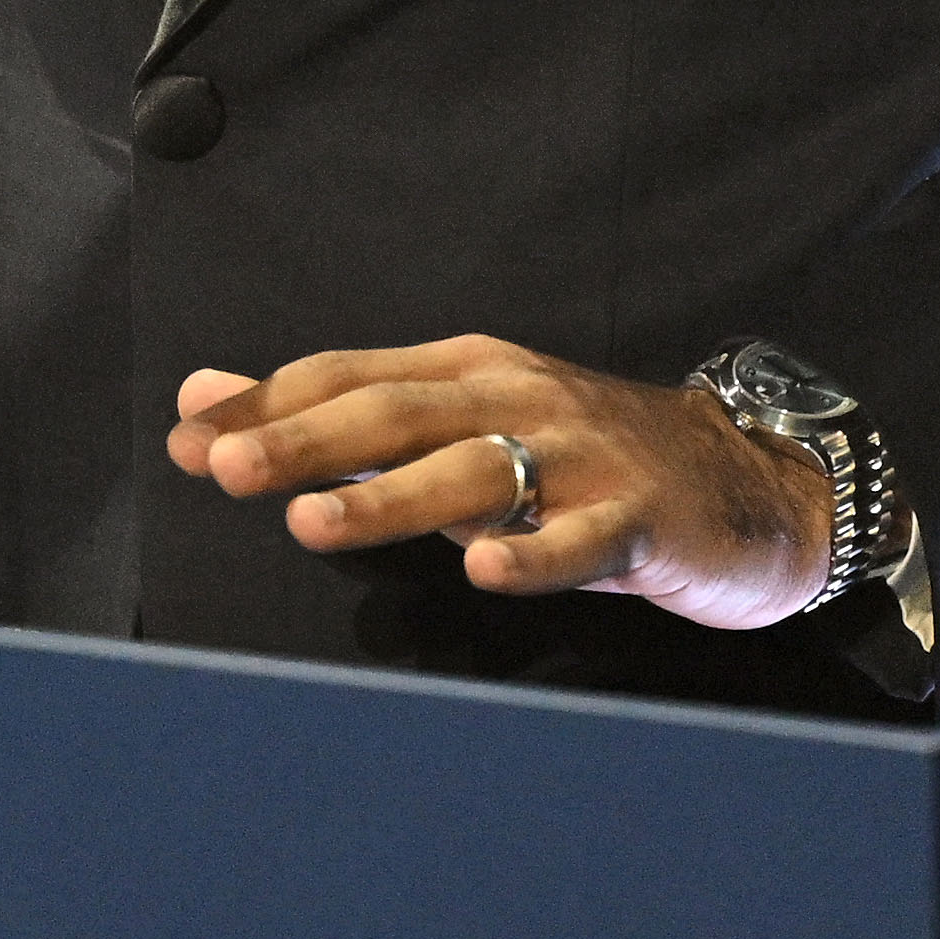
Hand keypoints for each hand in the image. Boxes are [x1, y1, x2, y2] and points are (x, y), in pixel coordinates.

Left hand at [167, 338, 841, 631]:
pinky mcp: (638, 518)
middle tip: (227, 468)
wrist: (747, 482)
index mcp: (467, 370)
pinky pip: (580, 539)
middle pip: (397, 413)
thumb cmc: (582, 457)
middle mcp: (517, 397)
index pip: (350, 376)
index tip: (192, 439)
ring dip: (389, 496)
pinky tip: (486, 569)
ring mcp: (581, 457)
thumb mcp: (460, 421)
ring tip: (314, 523)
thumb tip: (203, 403)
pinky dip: (533, 552)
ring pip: (474, 469)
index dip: (270, 405)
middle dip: (306, 440)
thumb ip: (340, 416)